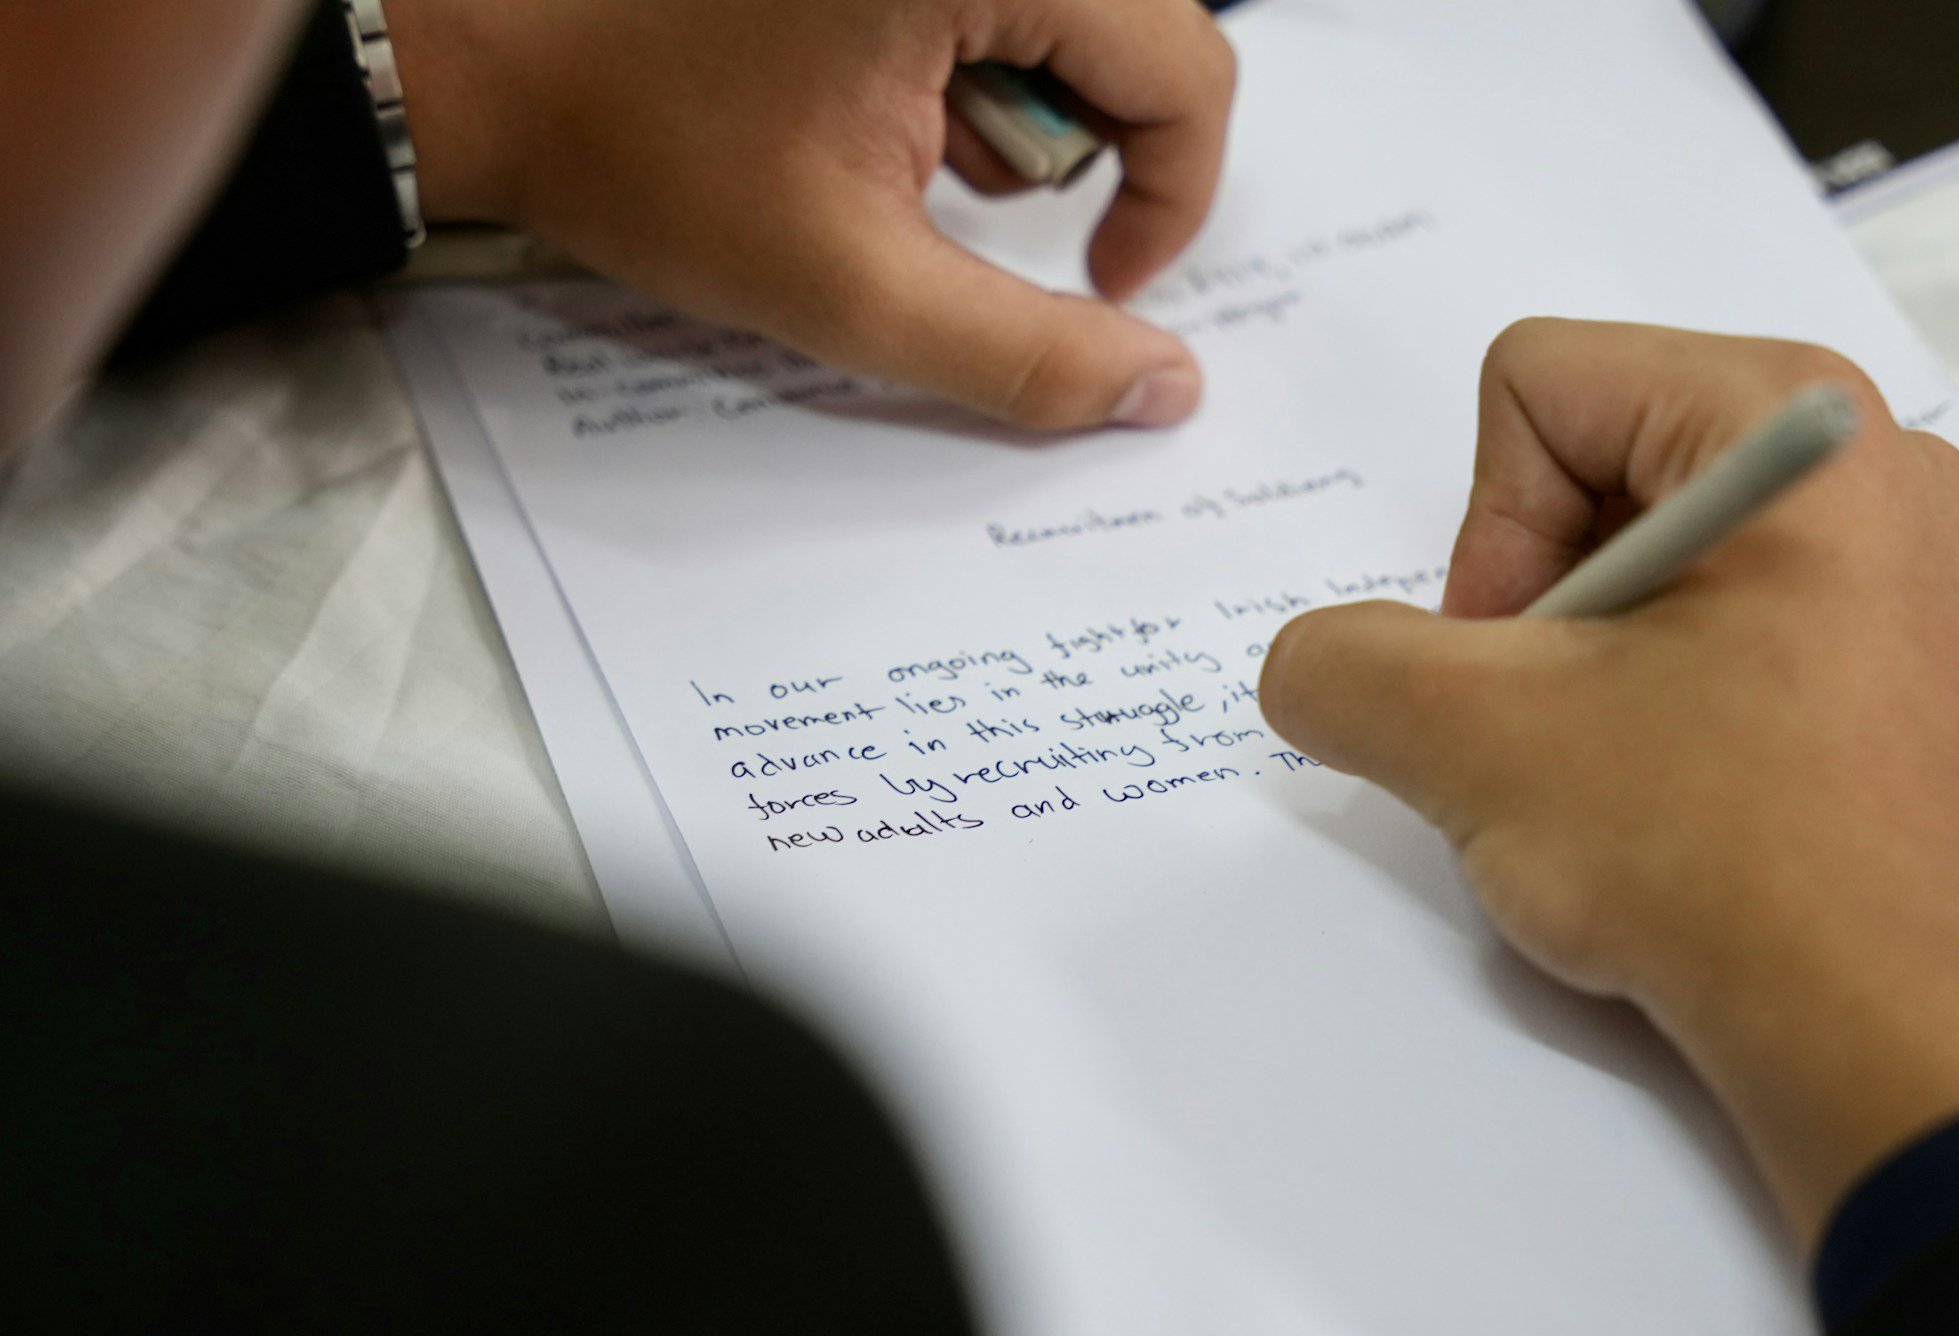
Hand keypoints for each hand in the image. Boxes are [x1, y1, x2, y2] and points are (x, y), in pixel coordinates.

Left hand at [392, 0, 1232, 429]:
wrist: (481, 51)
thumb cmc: (643, 148)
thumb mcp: (850, 286)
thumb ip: (1026, 353)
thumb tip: (1166, 387)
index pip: (1189, 69)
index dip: (1169, 198)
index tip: (1097, 278)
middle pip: (1134, 35)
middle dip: (1063, 144)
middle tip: (943, 191)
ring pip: (1068, 14)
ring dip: (1007, 103)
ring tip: (880, 139)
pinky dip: (960, 55)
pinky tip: (857, 90)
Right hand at [1259, 320, 1958, 1241]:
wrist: (1902, 1048)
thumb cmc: (1717, 858)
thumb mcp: (1473, 742)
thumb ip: (1341, 667)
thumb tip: (1317, 667)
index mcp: (1800, 416)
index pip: (1541, 389)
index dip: (1486, 535)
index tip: (1523, 679)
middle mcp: (1880, 465)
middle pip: (1604, 467)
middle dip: (1541, 609)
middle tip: (1561, 739)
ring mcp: (1917, 575)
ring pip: (1664, 565)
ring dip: (1598, 672)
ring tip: (1626, 790)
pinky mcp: (1921, 676)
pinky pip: (1741, 632)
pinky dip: (1676, 709)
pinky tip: (1692, 814)